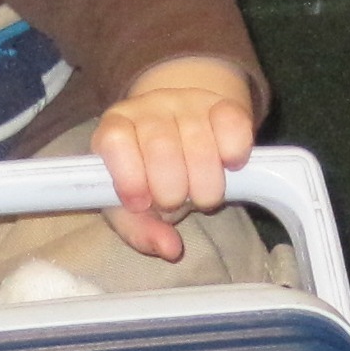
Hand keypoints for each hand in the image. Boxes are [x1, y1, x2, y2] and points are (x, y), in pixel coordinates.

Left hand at [88, 57, 255, 260]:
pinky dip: (234, 152)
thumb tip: (169, 249)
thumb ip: (140, 230)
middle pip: (161, 147)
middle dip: (172, 190)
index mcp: (115, 130)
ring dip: (207, 183)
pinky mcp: (222, 104)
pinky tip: (230, 166)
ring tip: (204, 196)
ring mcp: (186, 102)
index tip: (142, 204)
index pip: (115, 141)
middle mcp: (148, 109)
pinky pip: (233, 124)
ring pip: (199, 142)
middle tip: (177, 203)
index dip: (129, 175)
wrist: (180, 136)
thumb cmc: (149, 177)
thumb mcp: (133, 208)